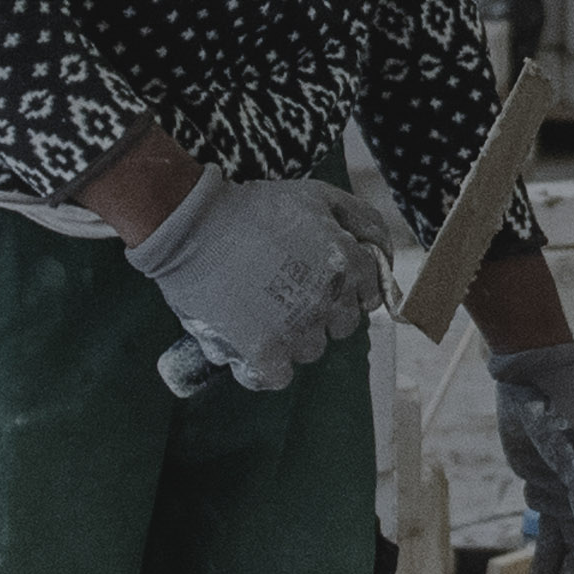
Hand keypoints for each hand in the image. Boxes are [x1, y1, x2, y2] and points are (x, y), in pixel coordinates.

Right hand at [125, 167, 398, 391]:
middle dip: (320, 310)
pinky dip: (263, 365)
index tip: (317, 277)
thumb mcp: (318, 196)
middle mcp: (327, 301)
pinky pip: (276, 377)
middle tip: (285, 289)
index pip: (370, 296)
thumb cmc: (252, 208)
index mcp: (346, 264)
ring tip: (258, 308)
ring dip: (290, 336)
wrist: (190, 225)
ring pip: (310, 350)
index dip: (344, 286)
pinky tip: (247, 340)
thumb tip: (383, 255)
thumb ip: (362, 221)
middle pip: (342, 326)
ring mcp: (296, 331)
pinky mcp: (262, 355)